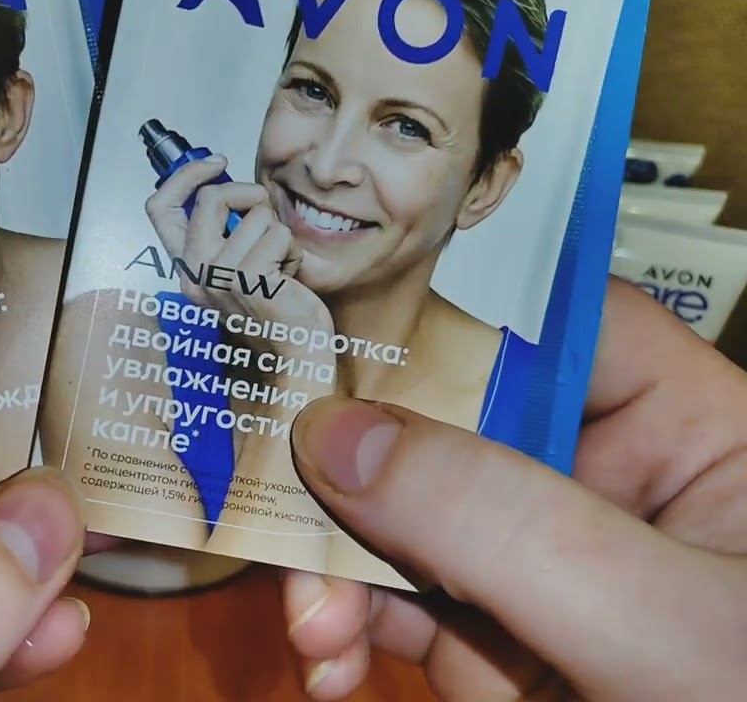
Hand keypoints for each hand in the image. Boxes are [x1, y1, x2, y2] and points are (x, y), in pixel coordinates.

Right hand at [144, 157, 332, 364]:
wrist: (296, 352)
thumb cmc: (275, 309)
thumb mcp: (237, 265)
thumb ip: (224, 231)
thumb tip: (226, 184)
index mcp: (187, 268)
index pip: (159, 209)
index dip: (185, 176)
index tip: (215, 164)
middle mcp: (195, 274)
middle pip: (210, 199)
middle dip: (247, 193)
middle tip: (263, 211)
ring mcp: (219, 277)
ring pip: (256, 216)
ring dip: (278, 233)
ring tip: (279, 263)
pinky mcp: (248, 280)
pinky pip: (278, 234)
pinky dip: (292, 249)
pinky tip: (289, 275)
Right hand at [281, 280, 746, 700]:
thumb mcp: (659, 621)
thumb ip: (504, 523)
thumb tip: (336, 434)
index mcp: (686, 435)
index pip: (559, 328)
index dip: (451, 309)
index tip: (335, 319)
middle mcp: (601, 486)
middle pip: (448, 421)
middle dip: (356, 467)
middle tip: (282, 494)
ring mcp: (535, 570)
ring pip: (399, 520)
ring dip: (333, 562)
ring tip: (312, 625)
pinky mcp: (489, 647)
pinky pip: (391, 608)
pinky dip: (343, 629)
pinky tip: (325, 660)